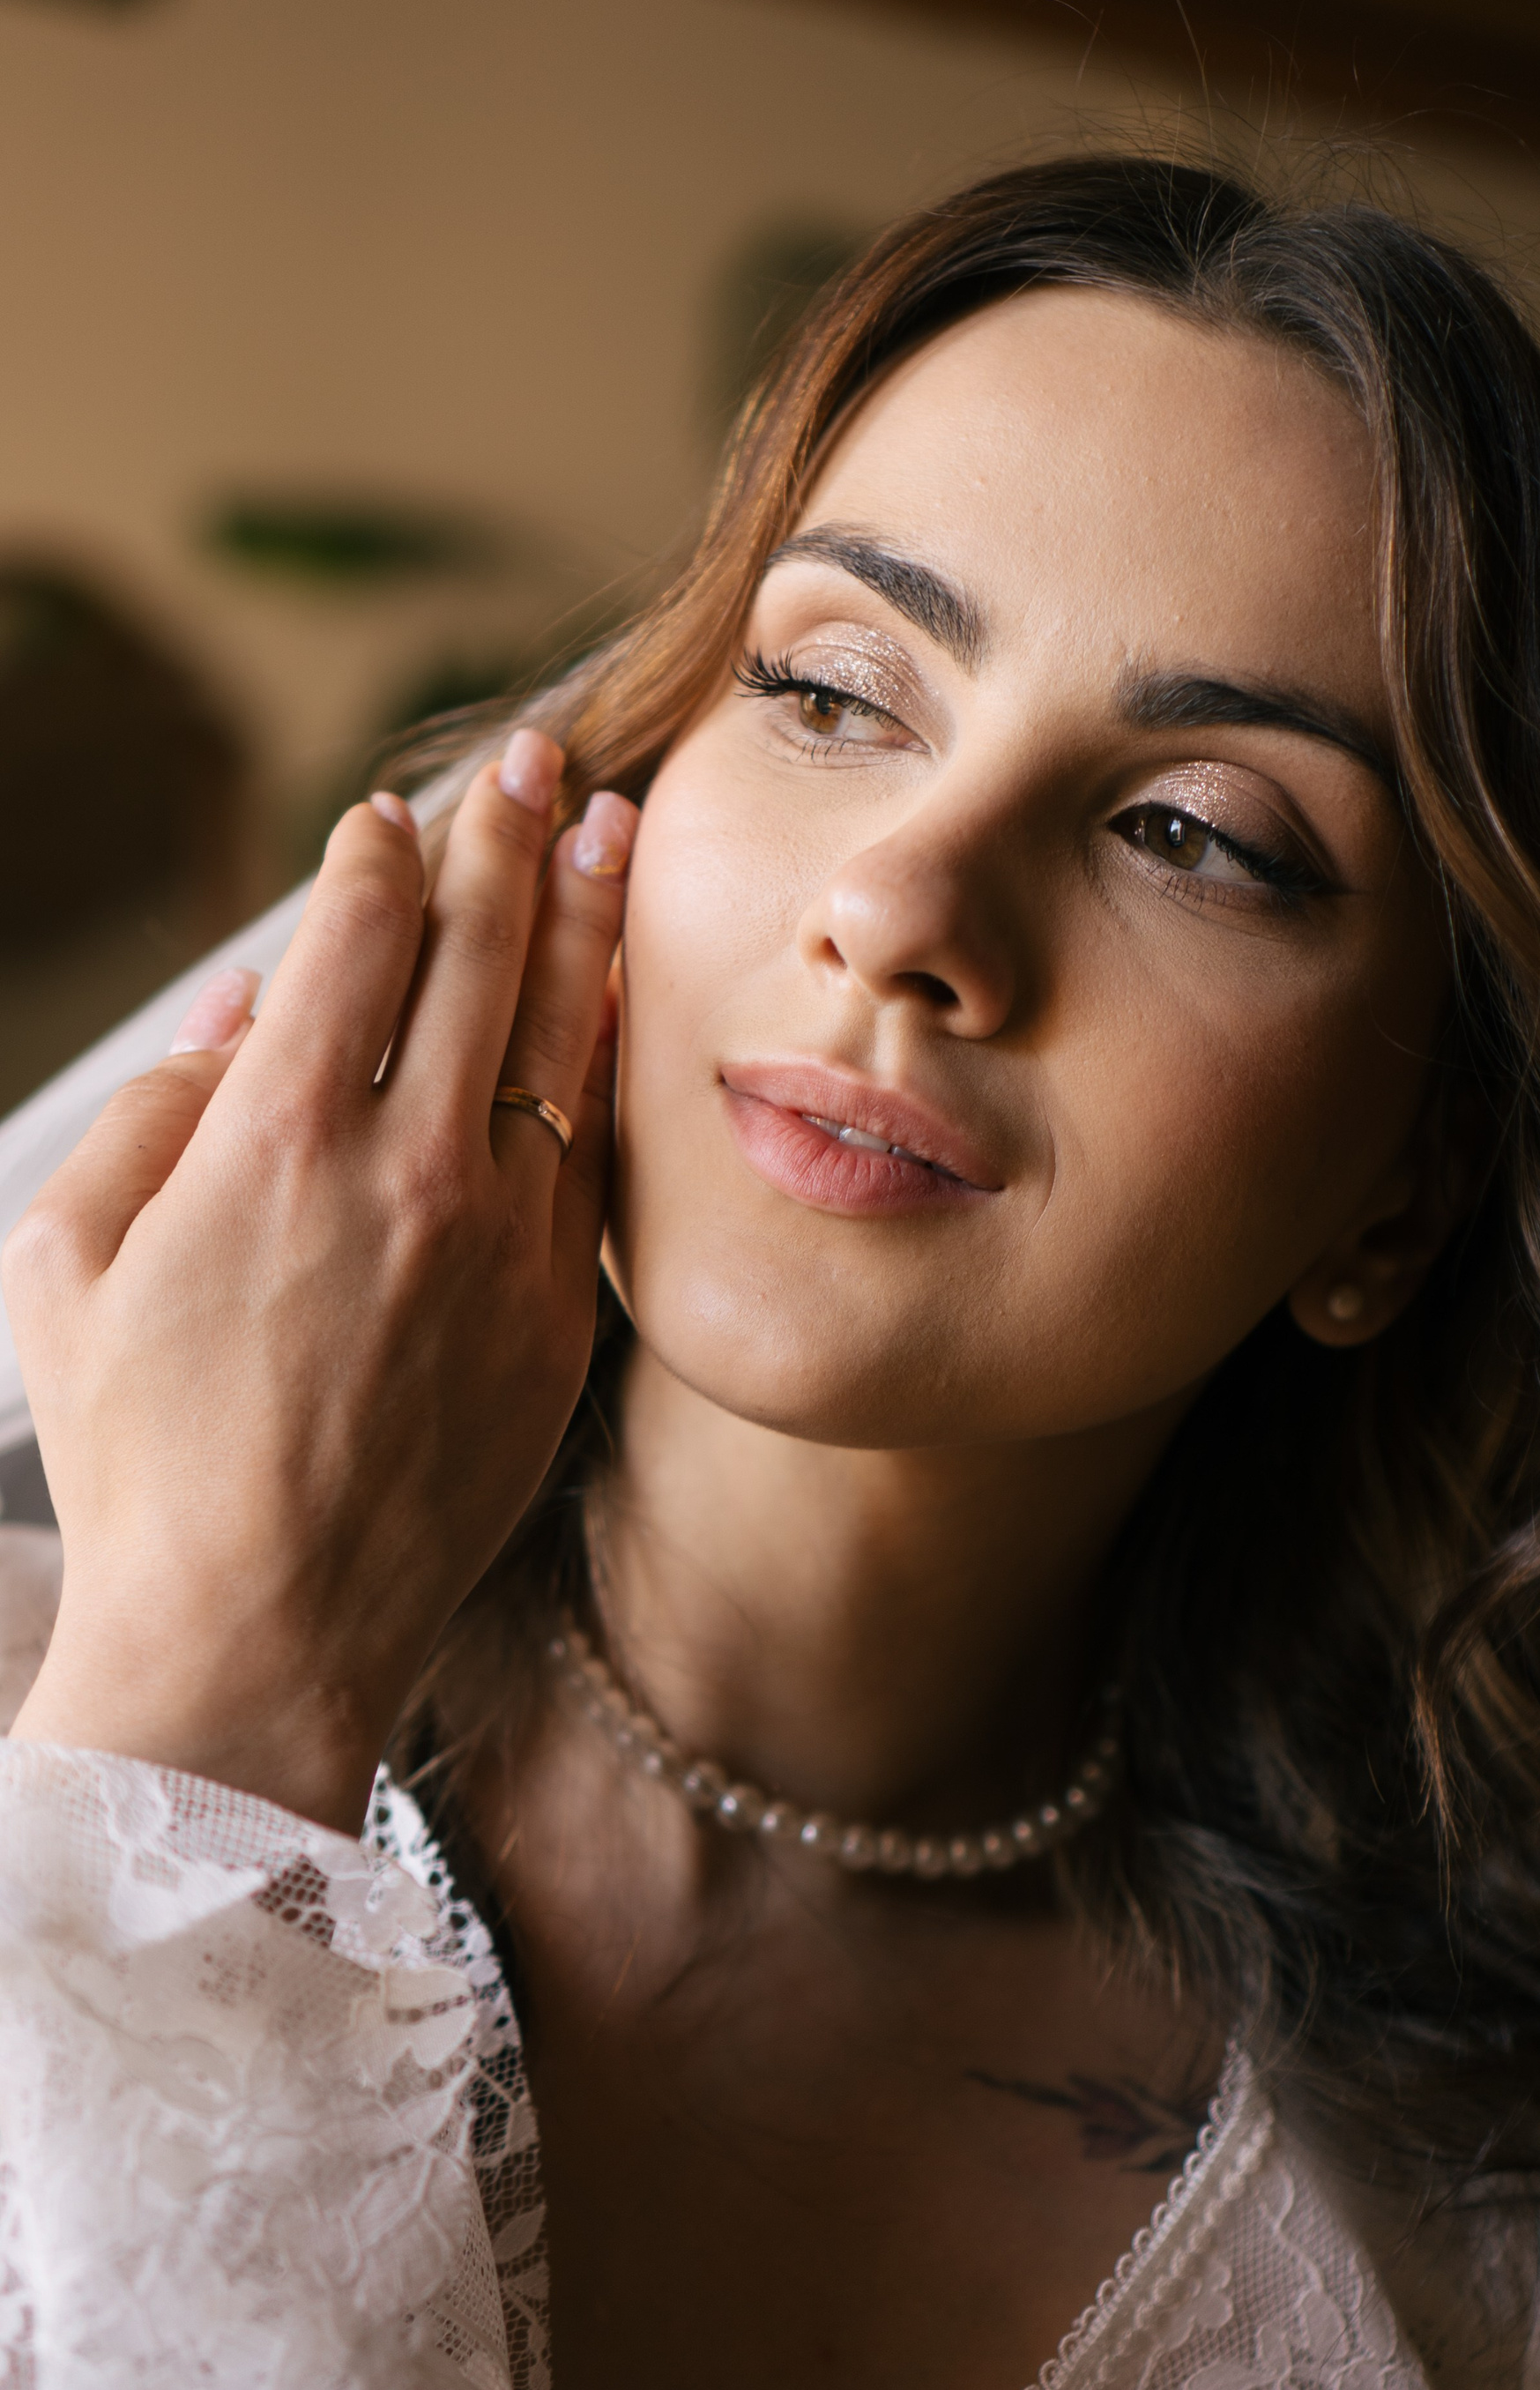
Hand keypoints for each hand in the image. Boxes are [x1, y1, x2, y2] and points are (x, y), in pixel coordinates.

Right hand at [4, 732, 635, 1832]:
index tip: (390, 815)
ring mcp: (504, 1242)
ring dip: (591, 918)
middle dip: (509, 835)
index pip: (352, 940)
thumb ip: (154, 1108)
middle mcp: (409, 1169)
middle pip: (480, 954)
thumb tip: (240, 1002)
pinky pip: (596, 1154)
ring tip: (618, 828)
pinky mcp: (561, 1316)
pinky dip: (609, 1060)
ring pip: (563, 1037)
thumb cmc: (139, 1456)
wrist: (260, 1632)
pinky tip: (622, 1002)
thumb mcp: (68, 1267)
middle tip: (539, 757)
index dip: (376, 856)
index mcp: (276, 1139)